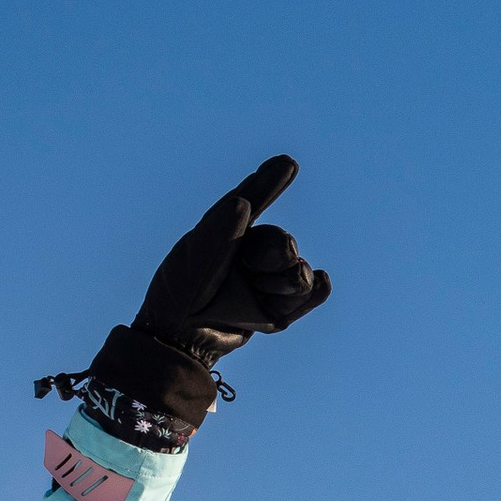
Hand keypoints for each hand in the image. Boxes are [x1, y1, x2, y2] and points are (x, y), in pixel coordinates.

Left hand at [42, 155, 330, 447]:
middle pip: (283, 244)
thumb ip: (219, 228)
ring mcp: (265, 283)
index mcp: (229, 233)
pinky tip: (319, 280)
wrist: (180, 336)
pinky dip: (316, 290)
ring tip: (256, 292)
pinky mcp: (278, 311)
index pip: (255, 203)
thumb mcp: (196, 254)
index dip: (270, 183)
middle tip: (252, 263)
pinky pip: (312, 294)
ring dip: (285, 282)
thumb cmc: (181, 290)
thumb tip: (242, 201)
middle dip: (276, 251)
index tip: (287, 163)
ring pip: (299, 273)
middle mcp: (250, 255)